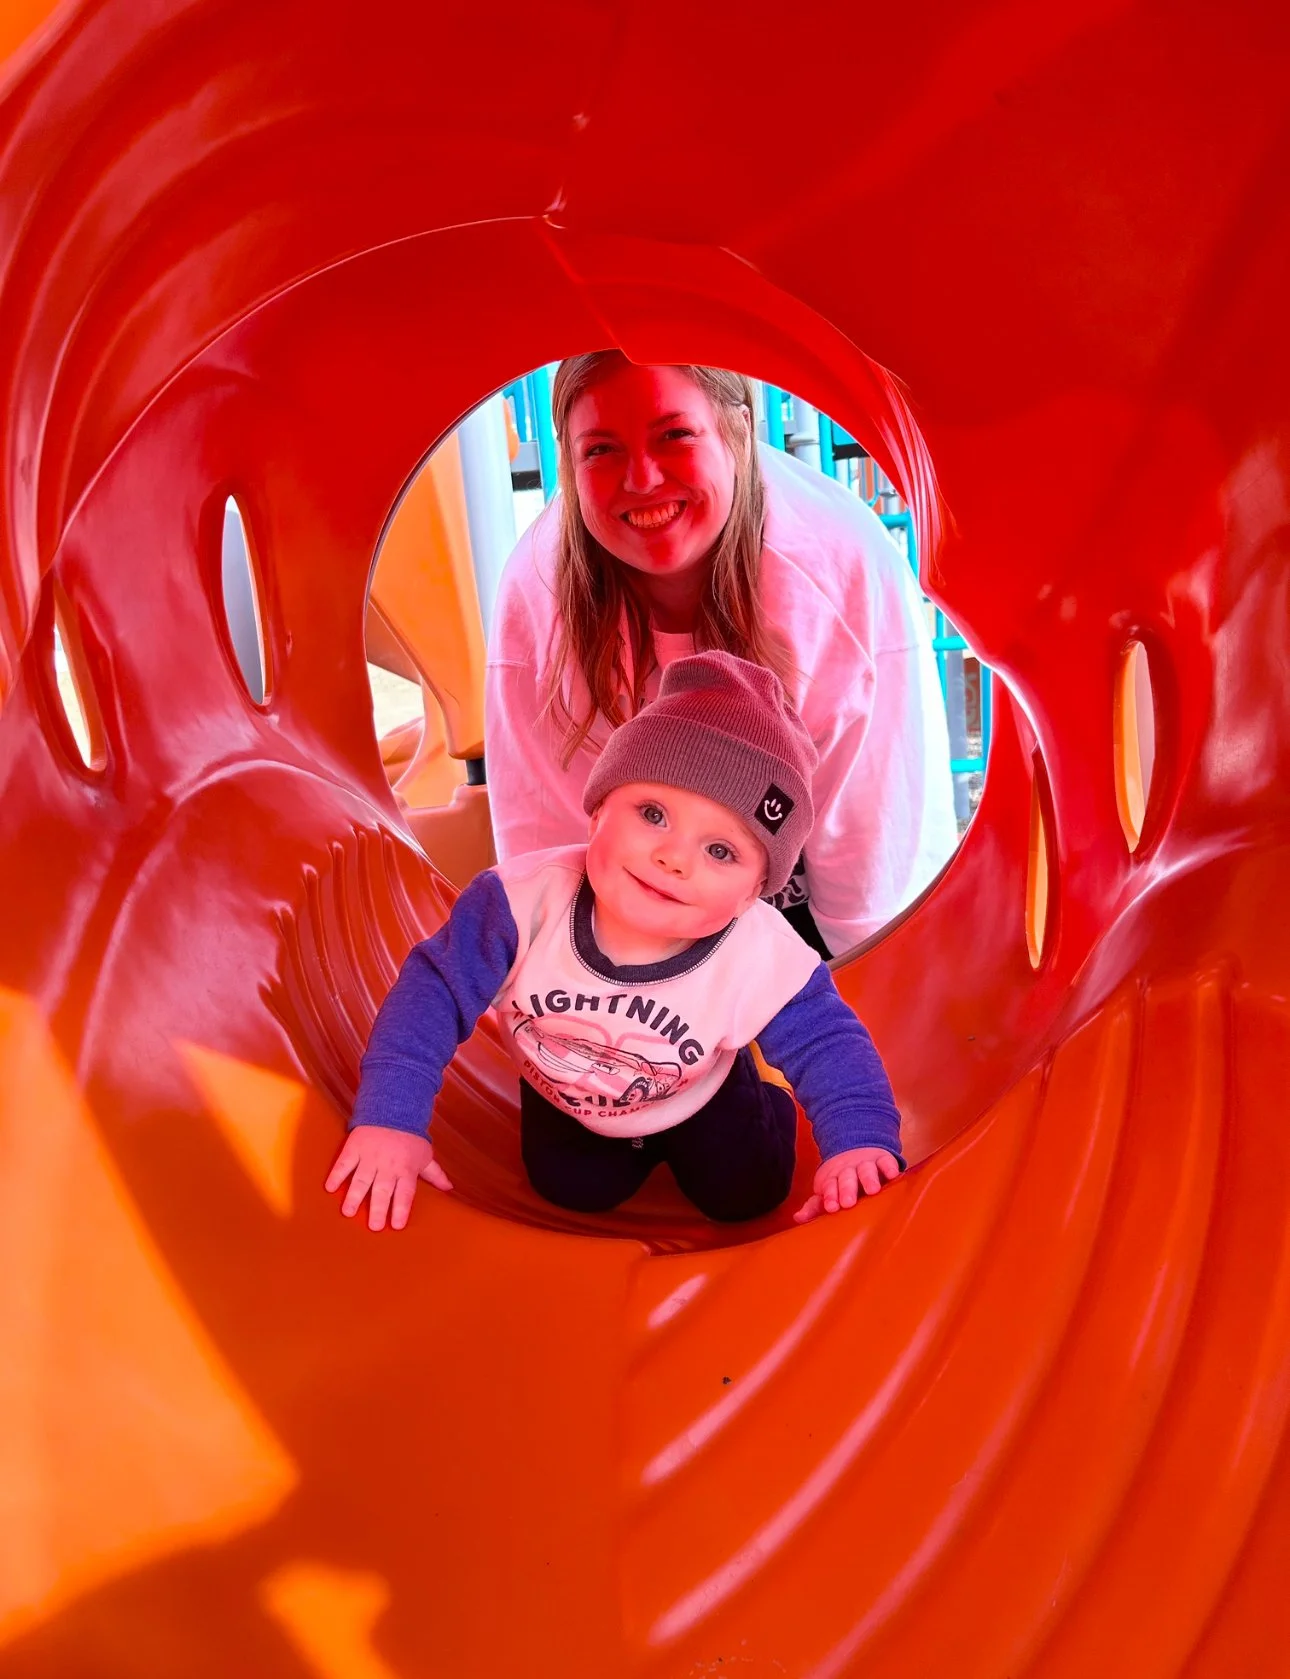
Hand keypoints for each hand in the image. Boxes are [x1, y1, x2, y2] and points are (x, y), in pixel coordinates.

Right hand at [325, 1125, 452, 1230]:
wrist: (393, 1107)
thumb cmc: (410, 1136)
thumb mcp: (425, 1154)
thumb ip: (434, 1174)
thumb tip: (449, 1188)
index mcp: (406, 1168)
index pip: (405, 1193)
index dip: (401, 1209)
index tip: (397, 1225)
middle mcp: (388, 1165)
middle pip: (383, 1190)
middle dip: (379, 1209)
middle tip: (374, 1227)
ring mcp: (370, 1156)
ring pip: (362, 1179)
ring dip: (354, 1196)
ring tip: (347, 1213)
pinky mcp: (355, 1147)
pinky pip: (344, 1163)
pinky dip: (337, 1174)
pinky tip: (330, 1188)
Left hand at [793, 1146, 899, 1224]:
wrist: (857, 1149)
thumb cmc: (842, 1180)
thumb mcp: (829, 1191)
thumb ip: (815, 1206)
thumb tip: (798, 1218)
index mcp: (833, 1179)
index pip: (830, 1187)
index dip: (830, 1196)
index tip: (831, 1207)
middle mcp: (849, 1171)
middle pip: (847, 1179)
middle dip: (847, 1189)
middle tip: (848, 1202)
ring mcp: (866, 1164)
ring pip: (866, 1170)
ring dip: (868, 1179)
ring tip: (873, 1190)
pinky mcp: (883, 1160)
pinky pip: (886, 1162)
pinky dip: (889, 1167)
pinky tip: (892, 1175)